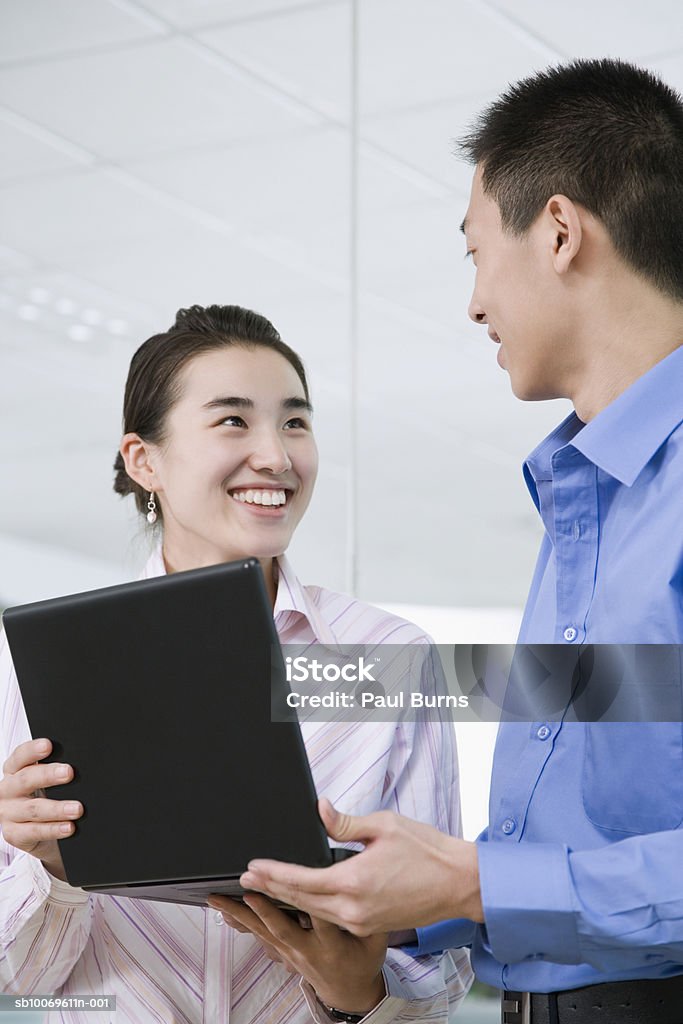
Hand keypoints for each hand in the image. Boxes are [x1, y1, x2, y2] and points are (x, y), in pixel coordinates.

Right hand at [0, 738, 81, 881]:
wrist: (34, 829)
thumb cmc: (41, 795)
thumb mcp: (44, 780)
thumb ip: (55, 769)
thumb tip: (77, 764)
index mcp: (14, 770)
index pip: (20, 756)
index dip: (32, 751)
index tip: (48, 745)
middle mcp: (7, 790)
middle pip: (26, 780)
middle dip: (48, 775)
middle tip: (69, 772)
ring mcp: (8, 813)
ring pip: (34, 809)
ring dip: (58, 808)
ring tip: (77, 808)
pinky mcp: (13, 834)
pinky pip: (35, 832)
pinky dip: (54, 829)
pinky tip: (69, 827)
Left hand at [207, 893, 386, 1013]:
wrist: (349, 992)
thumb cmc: (363, 960)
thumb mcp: (376, 938)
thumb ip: (368, 913)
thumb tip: (358, 883)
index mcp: (333, 945)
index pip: (319, 917)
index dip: (304, 898)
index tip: (291, 879)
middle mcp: (308, 950)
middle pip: (282, 926)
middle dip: (263, 905)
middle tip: (247, 885)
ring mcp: (292, 954)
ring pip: (263, 932)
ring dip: (240, 914)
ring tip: (219, 898)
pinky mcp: (283, 953)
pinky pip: (260, 937)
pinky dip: (241, 923)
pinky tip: (224, 911)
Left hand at [239, 798, 482, 935]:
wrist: (459, 883)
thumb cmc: (427, 852)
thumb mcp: (383, 826)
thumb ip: (345, 822)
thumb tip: (319, 810)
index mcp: (354, 882)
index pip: (301, 880)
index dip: (273, 873)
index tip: (252, 866)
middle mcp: (353, 908)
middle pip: (301, 901)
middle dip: (271, 888)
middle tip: (246, 879)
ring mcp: (361, 921)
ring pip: (314, 913)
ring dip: (287, 900)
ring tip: (265, 888)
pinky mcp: (370, 926)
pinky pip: (331, 920)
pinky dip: (310, 909)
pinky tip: (300, 901)